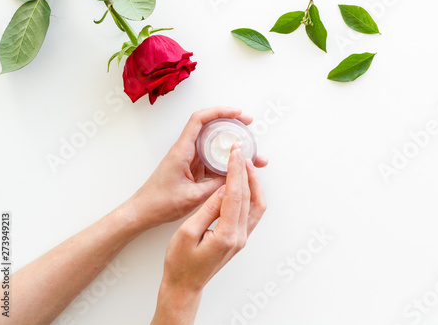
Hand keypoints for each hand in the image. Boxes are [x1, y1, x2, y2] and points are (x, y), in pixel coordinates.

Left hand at [127, 106, 267, 228]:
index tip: (238, 113)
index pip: (200, 120)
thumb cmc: (160, 203)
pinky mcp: (192, 169)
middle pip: (210, 128)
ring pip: (214, 145)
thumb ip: (216, 187)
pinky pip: (212, 160)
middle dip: (232, 124)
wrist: (143, 212)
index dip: (220, 112)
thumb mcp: (193, 197)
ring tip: (252, 153)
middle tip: (249, 126)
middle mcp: (186, 151)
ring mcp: (189, 159)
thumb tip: (237, 177)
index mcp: (182, 151)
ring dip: (232, 146)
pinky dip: (226, 162)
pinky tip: (238, 169)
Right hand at [151, 144, 266, 323]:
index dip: (236, 171)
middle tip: (240, 153)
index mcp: (227, 235)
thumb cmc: (180, 263)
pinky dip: (251, 195)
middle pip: (250, 198)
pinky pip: (252, 213)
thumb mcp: (187, 232)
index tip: (235, 153)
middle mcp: (240, 237)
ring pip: (256, 205)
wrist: (184, 285)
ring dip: (253, 183)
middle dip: (246, 172)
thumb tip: (223, 189)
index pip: (235, 195)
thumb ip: (208, 210)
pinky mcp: (239, 239)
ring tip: (244, 165)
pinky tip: (243, 185)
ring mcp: (242, 239)